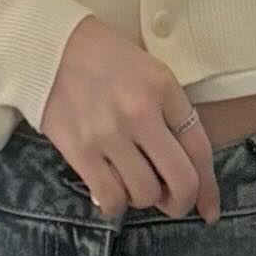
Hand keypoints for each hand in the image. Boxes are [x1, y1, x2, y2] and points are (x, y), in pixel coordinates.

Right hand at [40, 16, 219, 224]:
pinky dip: (116, 203)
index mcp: (163, 89)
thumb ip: (170, 111)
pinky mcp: (79, 150)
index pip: (199, 148)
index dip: (208, 187)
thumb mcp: (150, 71)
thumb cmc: (102, 57)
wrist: (46, 47)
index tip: (209, 207)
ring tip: (134, 184)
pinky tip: (113, 191)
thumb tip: (185, 162)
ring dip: (144, 198)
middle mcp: (140, 113)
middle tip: (173, 204)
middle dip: (182, 203)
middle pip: (181, 180)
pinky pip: (109, 197)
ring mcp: (109, 134)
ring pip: (145, 193)